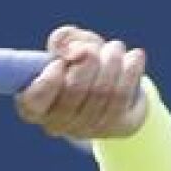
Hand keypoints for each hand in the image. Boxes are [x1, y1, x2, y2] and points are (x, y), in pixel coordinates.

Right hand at [14, 25, 147, 139]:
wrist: (113, 83)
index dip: (49, 80)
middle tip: (93, 48)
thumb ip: (63, 40)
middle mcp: (57, 124)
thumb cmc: (81, 62)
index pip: (35, 101)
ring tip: (115, 47)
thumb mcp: (69, 45)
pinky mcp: (115, 128)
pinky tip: (135, 57)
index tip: (60, 62)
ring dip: (111, 62)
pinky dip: (131, 72)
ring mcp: (87, 130)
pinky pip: (123, 97)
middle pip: (74, 91)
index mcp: (34, 106)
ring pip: (102, 92)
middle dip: (87, 61)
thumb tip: (72, 51)